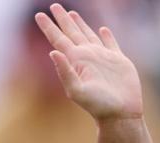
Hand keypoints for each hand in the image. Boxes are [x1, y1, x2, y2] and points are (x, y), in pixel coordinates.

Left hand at [34, 4, 142, 121]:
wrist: (120, 114)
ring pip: (89, 35)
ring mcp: (102, 58)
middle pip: (71, 33)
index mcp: (76, 61)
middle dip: (62, 19)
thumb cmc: (98, 105)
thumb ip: (64, 72)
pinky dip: (106, 35)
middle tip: (54, 6)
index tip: (39, 14)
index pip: (58, 39)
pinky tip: (102, 29)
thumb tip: (52, 52)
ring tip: (72, 13)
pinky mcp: (118, 61)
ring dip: (80, 24)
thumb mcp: (77, 91)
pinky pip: (111, 43)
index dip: (49, 27)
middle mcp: (87, 57)